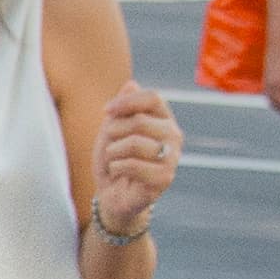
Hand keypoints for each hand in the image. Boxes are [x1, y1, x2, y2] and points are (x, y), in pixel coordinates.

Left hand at [85, 68, 182, 231]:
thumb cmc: (114, 158)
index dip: (126, 102)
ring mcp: (172, 158)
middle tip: (110, 146)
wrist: (112, 194)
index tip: (105, 111)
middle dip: (114, 132)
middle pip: (139, 121)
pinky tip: (119, 173)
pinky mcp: (165, 179)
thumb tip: (131, 84)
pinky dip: (116, 167)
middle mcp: (174, 136)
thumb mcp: (112, 129)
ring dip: (113, 152)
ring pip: (134, 143)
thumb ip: (122, 108)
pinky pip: (133, 165)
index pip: (153, 97)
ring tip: (114, 160)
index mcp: (164, 119)